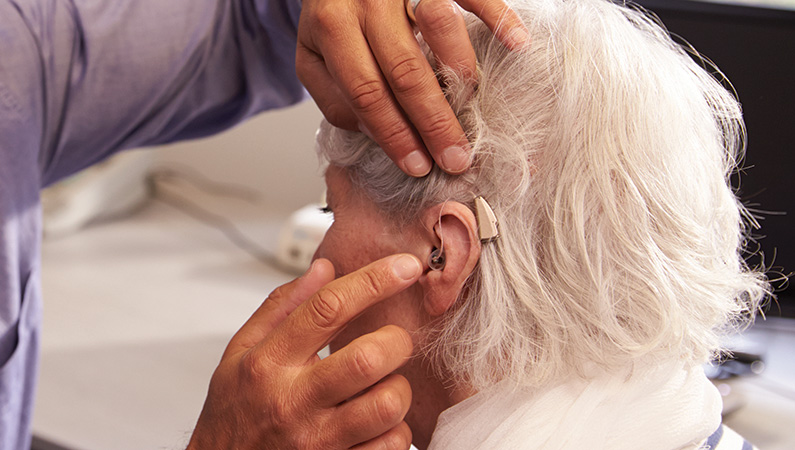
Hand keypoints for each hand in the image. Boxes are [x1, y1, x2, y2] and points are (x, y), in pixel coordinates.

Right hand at [187, 255, 422, 448]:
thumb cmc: (232, 413)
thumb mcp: (239, 353)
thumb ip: (281, 307)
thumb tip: (325, 268)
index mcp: (268, 363)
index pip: (328, 308)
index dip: (374, 281)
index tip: (404, 266)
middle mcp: (293, 401)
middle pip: (367, 358)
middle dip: (396, 342)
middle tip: (394, 342)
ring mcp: (316, 441)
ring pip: (387, 405)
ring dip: (398, 390)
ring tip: (384, 386)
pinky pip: (390, 445)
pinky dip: (397, 430)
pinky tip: (378, 423)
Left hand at [297, 0, 528, 176]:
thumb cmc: (333, 15)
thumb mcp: (314, 54)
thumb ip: (334, 96)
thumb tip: (376, 133)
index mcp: (332, 26)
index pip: (365, 91)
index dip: (393, 133)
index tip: (417, 165)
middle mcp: (367, 1)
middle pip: (405, 70)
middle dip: (433, 122)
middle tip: (455, 158)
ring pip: (438, 29)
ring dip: (461, 76)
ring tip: (472, 112)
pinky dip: (498, 17)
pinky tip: (517, 44)